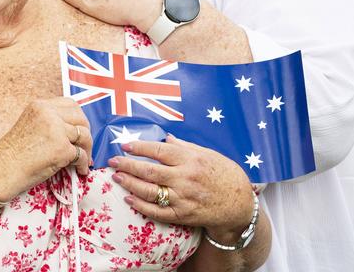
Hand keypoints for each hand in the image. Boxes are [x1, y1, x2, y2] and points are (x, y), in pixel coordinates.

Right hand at [0, 97, 91, 200]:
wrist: (1, 170)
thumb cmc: (12, 153)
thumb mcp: (29, 125)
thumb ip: (49, 122)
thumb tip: (73, 130)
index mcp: (39, 105)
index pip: (70, 104)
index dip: (78, 118)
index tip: (78, 130)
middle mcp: (49, 113)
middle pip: (81, 117)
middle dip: (86, 133)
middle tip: (84, 146)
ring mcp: (56, 130)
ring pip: (85, 135)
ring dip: (87, 149)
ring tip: (83, 161)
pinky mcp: (62, 149)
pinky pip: (82, 155)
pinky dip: (83, 164)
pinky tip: (80, 170)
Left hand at [109, 135, 253, 235]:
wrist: (240, 205)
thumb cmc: (225, 175)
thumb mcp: (208, 155)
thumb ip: (185, 146)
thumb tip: (165, 137)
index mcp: (191, 159)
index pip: (158, 150)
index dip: (139, 147)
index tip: (125, 145)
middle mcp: (185, 178)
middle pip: (148, 170)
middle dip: (127, 164)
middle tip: (112, 161)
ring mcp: (183, 198)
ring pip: (149, 191)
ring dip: (129, 183)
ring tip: (116, 176)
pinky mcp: (183, 215)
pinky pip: (157, 212)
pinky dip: (140, 206)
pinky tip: (129, 199)